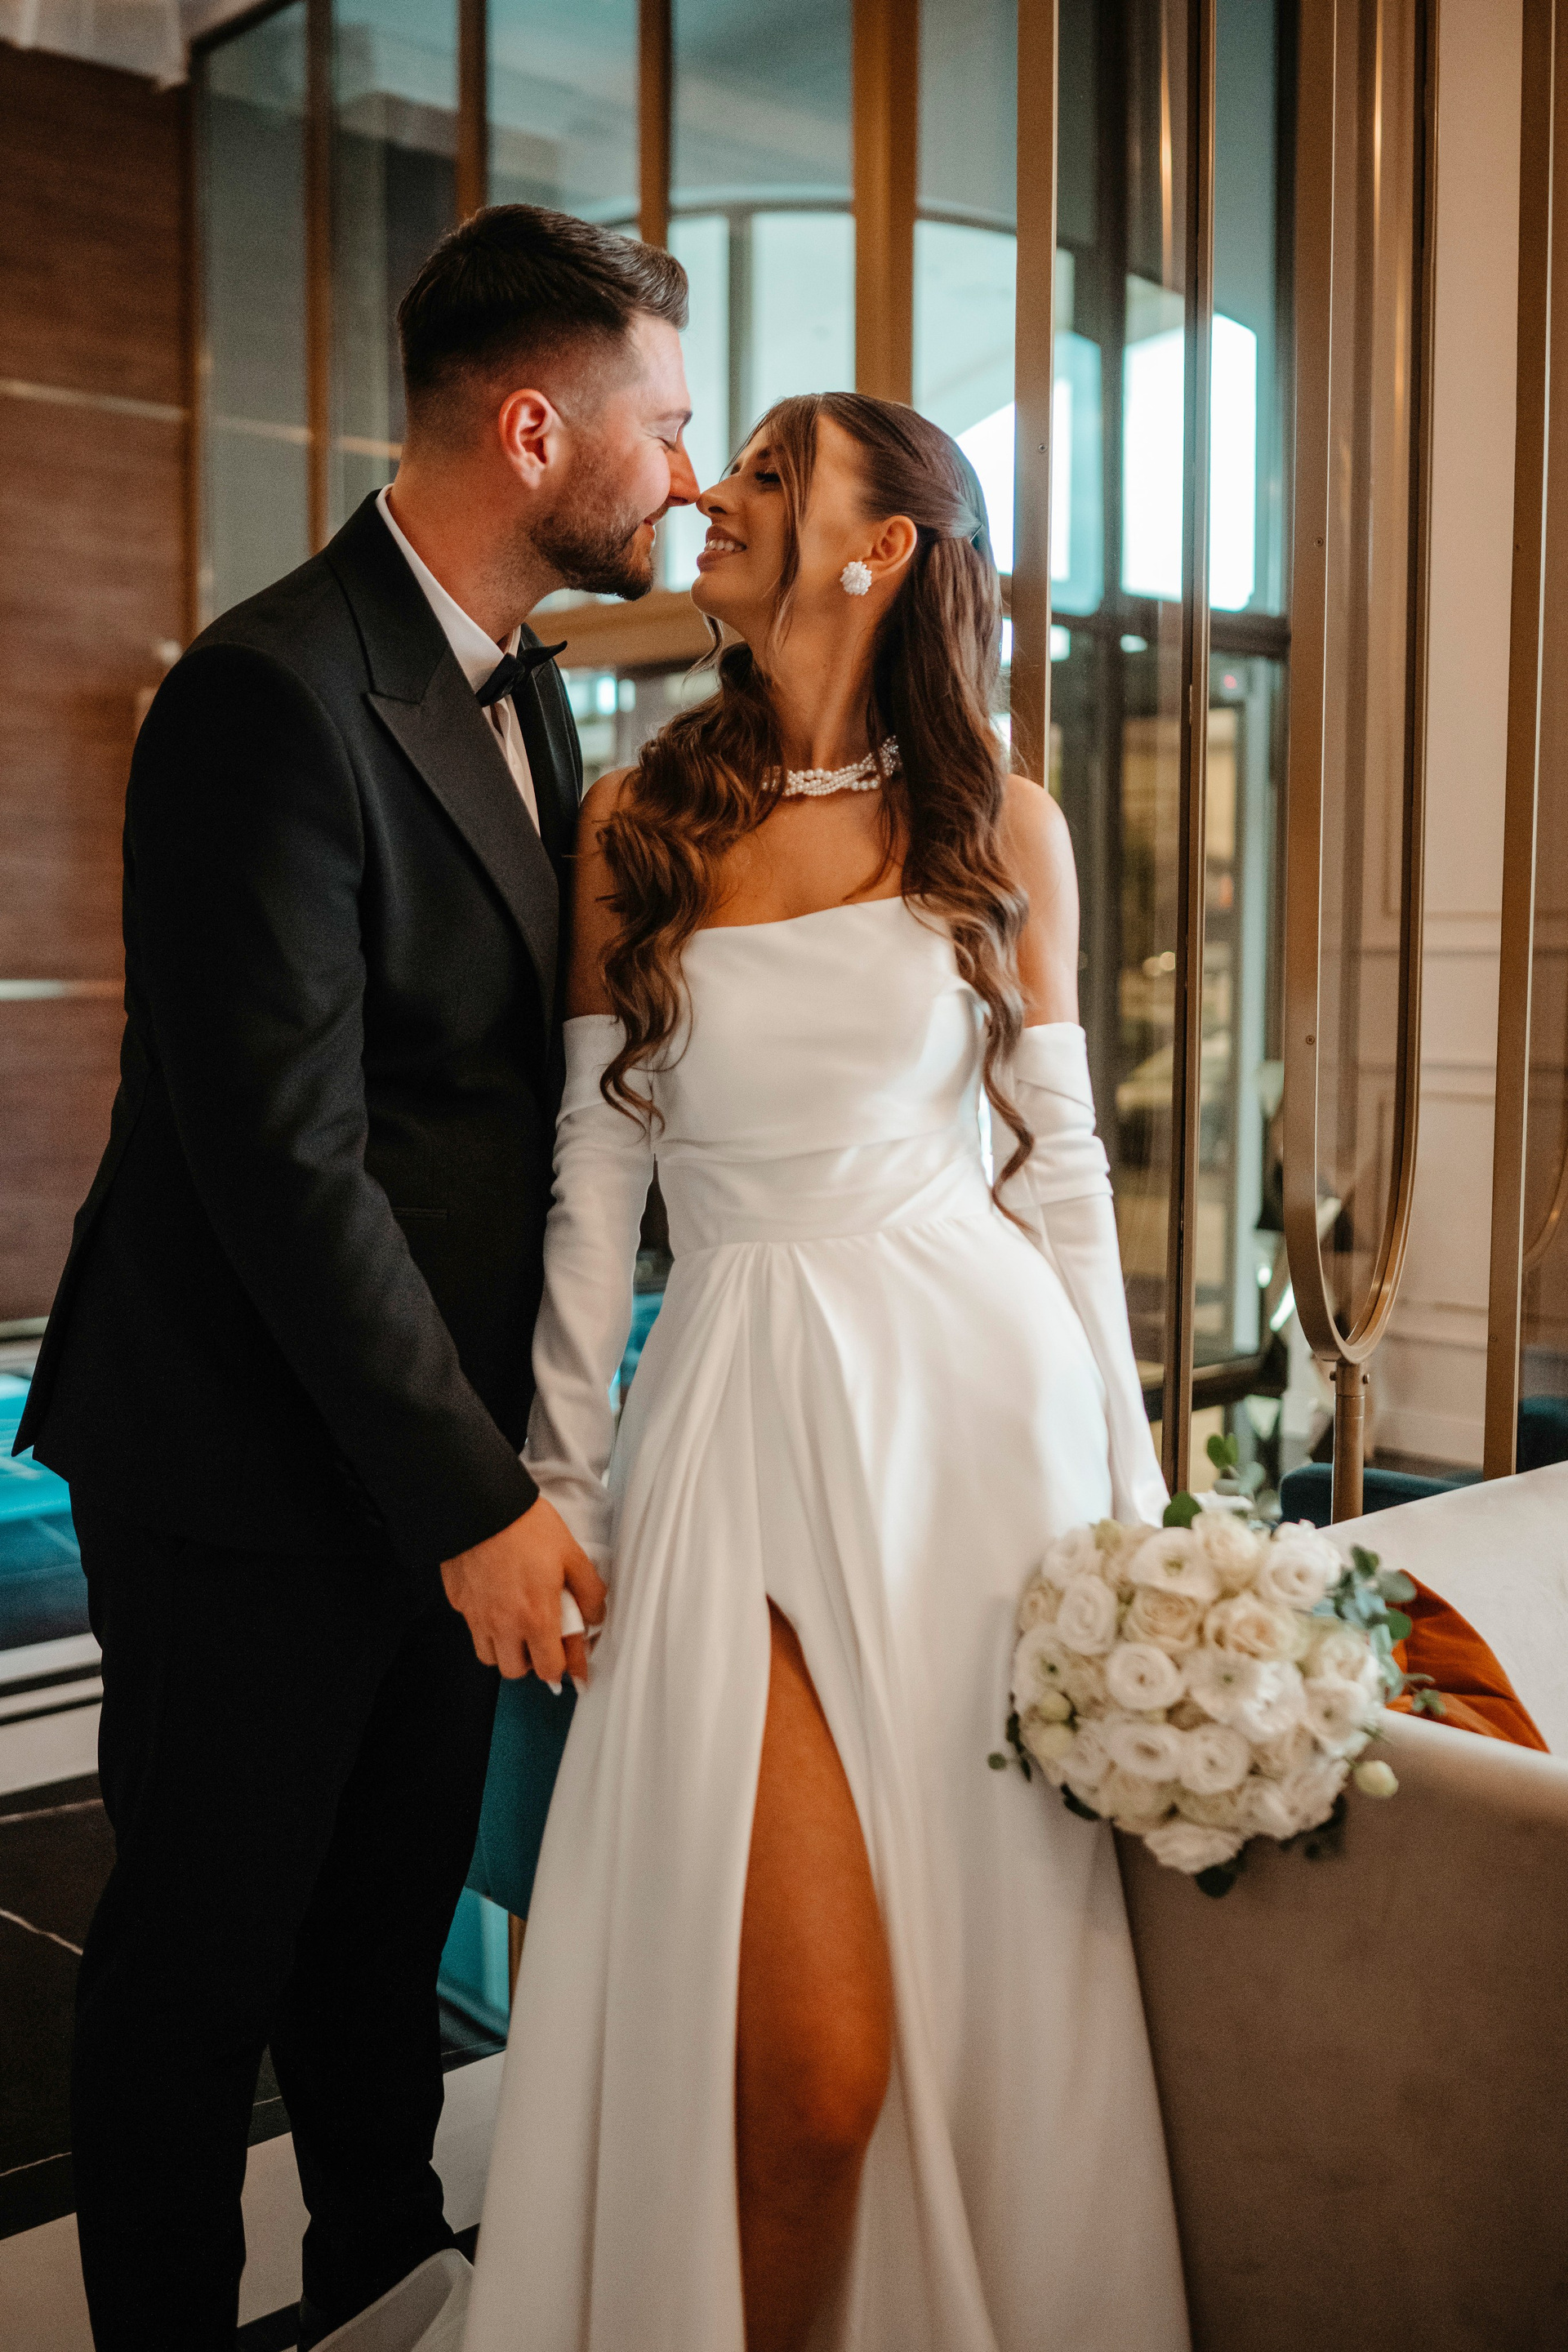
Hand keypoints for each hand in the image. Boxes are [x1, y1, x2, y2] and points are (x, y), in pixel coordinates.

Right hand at [442, 1496, 606, 1686]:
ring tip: (517, 1625)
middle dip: (531, 1662)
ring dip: (505, 1649)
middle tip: (541, 1640)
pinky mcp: (459, 1602)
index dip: (563, 1667)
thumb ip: (590, 1592)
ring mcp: (476, 1616)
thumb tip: (595, 1617)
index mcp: (536, 1617)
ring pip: (489, 1657)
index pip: (549, 1669)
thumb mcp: (572, 1555)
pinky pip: (472, 1628)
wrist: (482, 1505)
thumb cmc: (526, 1527)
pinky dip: (485, 1625)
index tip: (570, 1663)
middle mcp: (503, 1624)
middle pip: (515, 1671)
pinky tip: (497, 1602)